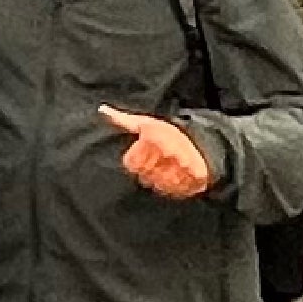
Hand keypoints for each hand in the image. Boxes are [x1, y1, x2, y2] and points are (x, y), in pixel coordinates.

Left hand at [100, 108, 214, 199]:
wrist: (200, 140)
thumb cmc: (166, 132)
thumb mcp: (145, 123)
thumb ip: (123, 120)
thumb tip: (102, 110)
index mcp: (154, 138)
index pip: (131, 164)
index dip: (134, 162)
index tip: (141, 155)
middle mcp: (169, 152)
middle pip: (144, 177)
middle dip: (147, 172)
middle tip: (155, 163)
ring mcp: (184, 166)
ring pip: (159, 186)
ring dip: (159, 181)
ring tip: (164, 170)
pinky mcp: (195, 178)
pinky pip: (176, 191)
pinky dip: (174, 188)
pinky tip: (175, 178)